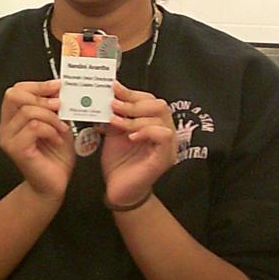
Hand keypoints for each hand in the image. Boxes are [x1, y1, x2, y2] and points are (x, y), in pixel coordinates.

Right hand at [0, 79, 74, 199]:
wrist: (54, 184)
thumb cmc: (55, 157)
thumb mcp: (58, 124)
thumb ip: (54, 107)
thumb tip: (58, 88)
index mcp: (13, 118)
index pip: (16, 90)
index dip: (37, 85)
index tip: (57, 86)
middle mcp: (6, 127)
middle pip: (14, 95)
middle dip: (41, 98)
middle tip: (59, 107)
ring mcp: (8, 138)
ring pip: (28, 112)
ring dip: (51, 118)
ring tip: (61, 129)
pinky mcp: (16, 149)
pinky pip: (34, 127)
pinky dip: (51, 130)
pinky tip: (57, 139)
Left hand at [101, 81, 175, 206]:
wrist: (119, 190)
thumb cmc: (119, 163)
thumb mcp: (114, 133)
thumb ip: (116, 116)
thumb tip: (110, 96)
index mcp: (154, 123)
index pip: (150, 100)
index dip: (132, 93)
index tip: (114, 88)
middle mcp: (165, 132)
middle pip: (159, 105)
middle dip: (133, 103)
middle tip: (114, 105)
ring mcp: (168, 145)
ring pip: (160, 118)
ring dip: (134, 118)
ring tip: (116, 122)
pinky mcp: (165, 157)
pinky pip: (164, 135)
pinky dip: (146, 131)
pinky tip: (131, 137)